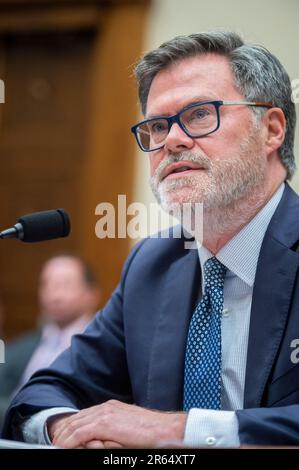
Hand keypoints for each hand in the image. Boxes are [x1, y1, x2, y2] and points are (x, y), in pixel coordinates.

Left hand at [51, 400, 186, 448]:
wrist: (166, 429)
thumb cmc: (151, 432)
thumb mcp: (127, 428)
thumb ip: (112, 430)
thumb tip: (96, 440)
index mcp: (111, 407)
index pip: (84, 415)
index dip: (71, 426)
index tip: (63, 437)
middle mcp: (106, 407)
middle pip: (76, 419)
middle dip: (63, 431)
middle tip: (54, 443)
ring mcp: (105, 413)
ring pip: (75, 425)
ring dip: (63, 437)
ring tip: (56, 446)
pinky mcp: (106, 424)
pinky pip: (80, 433)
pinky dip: (69, 441)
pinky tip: (63, 447)